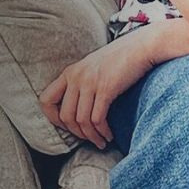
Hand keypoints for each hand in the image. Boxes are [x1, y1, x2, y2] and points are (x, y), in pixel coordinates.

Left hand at [38, 28, 154, 148]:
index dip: (53, 118)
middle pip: (65, 116)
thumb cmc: (121, 57)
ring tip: (101, 142)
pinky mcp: (106, 88)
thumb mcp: (93, 66)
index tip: (68, 126)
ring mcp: (90, 82)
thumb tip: (79, 108)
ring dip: (91, 137)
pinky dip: (102, 132)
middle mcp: (76, 77)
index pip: (46, 100)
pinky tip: (109, 135)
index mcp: (70, 72)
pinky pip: (97, 118)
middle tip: (89, 138)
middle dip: (77, 133)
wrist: (142, 46)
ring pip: (81, 121)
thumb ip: (82, 82)